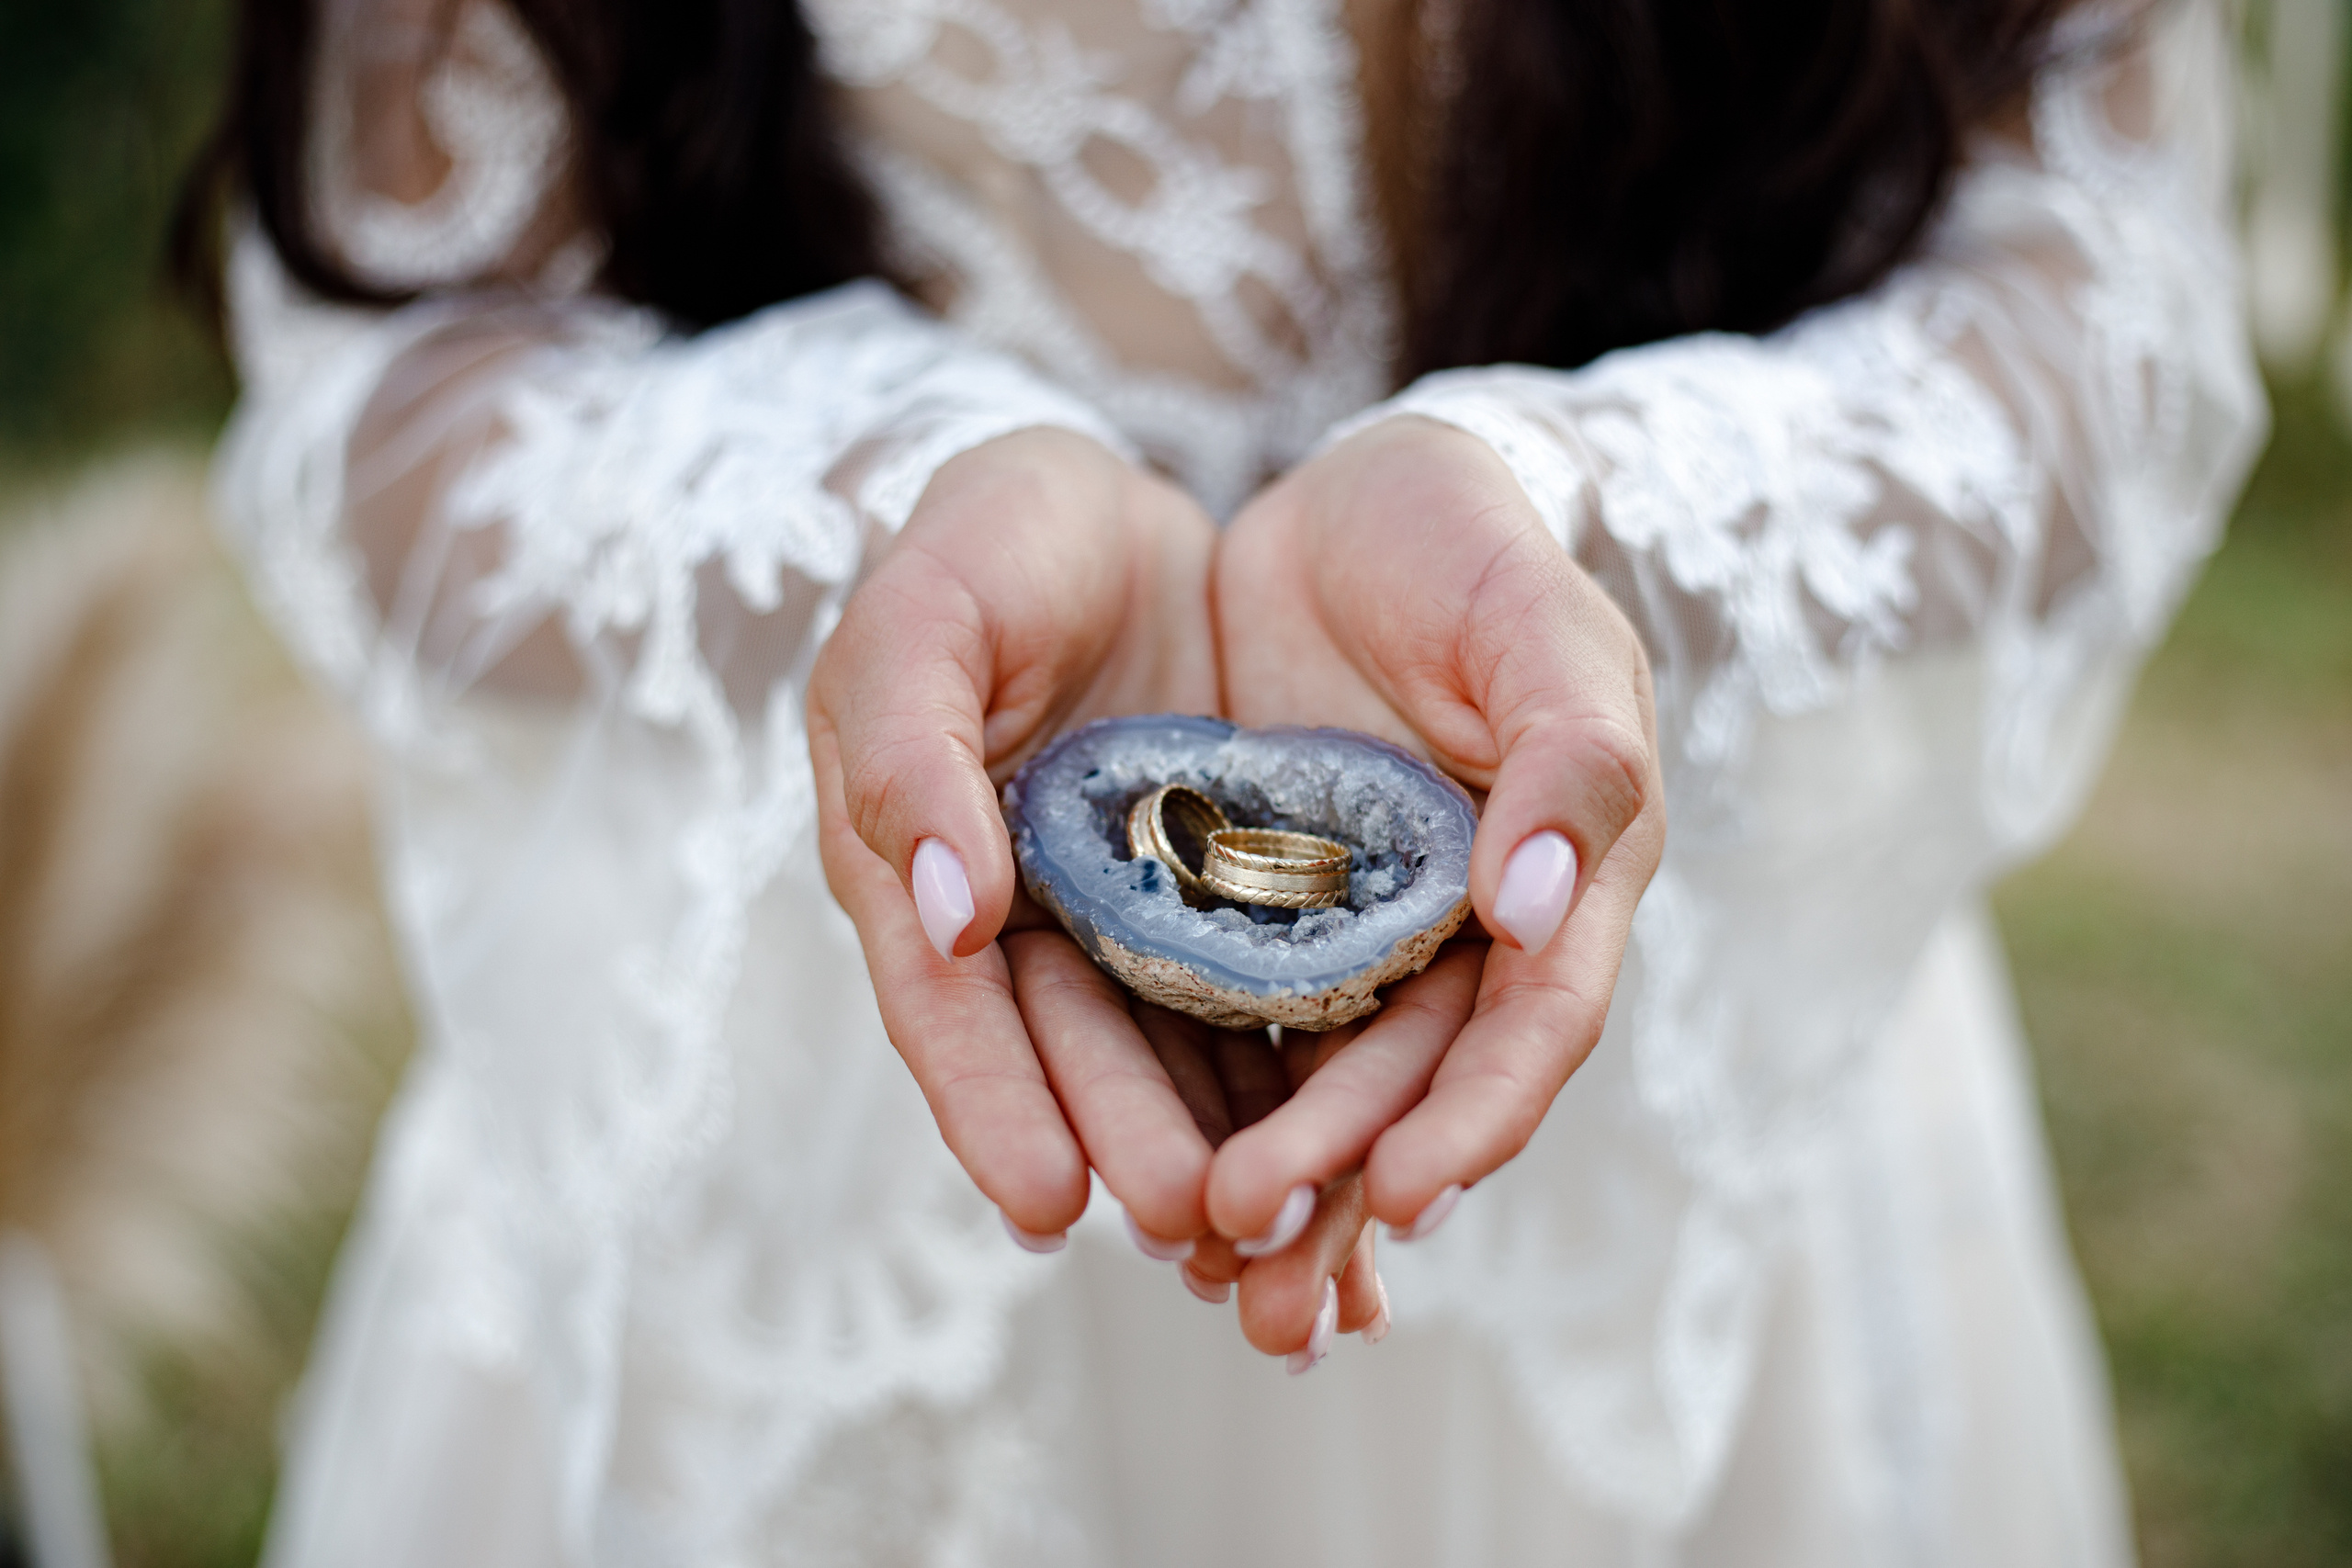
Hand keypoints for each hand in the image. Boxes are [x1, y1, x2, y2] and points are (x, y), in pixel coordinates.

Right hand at [809, 427, 1226, 1247]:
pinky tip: (1344, 1126)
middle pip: (1068, 1052)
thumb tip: (942, 912)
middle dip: (1123, 1141)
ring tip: (1270, 1221)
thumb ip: (908, 751)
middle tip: (1188, 1227)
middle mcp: (1019, 916)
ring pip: (1170, 1041)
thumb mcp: (924, 618)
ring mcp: (1125, 913)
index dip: (988, 1104)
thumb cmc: (986, 544)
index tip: (1045, 1201)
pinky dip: (1289, 1056)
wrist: (1106, 506)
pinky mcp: (1225, 892)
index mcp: (918, 865)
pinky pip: (1259, 982)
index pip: (945, 1005)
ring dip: (1214, 1134)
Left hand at [1202, 415, 1665, 1357]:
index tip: (1405, 1196)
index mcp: (1556, 879)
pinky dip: (1195, 1105)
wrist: (1352, 506)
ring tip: (1195, 1272)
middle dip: (1341, 1183)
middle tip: (1254, 1275)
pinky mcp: (1253, 918)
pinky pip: (1221, 1024)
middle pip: (1409, 1086)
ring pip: (1315, 1081)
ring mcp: (1353, 935)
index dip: (1476, 1116)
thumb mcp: (1539, 626)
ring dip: (1269, 1183)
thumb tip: (1532, 904)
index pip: (1527, 1026)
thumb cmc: (1471, 548)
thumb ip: (1566, 756)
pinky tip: (1142, 1182)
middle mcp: (1460, 935)